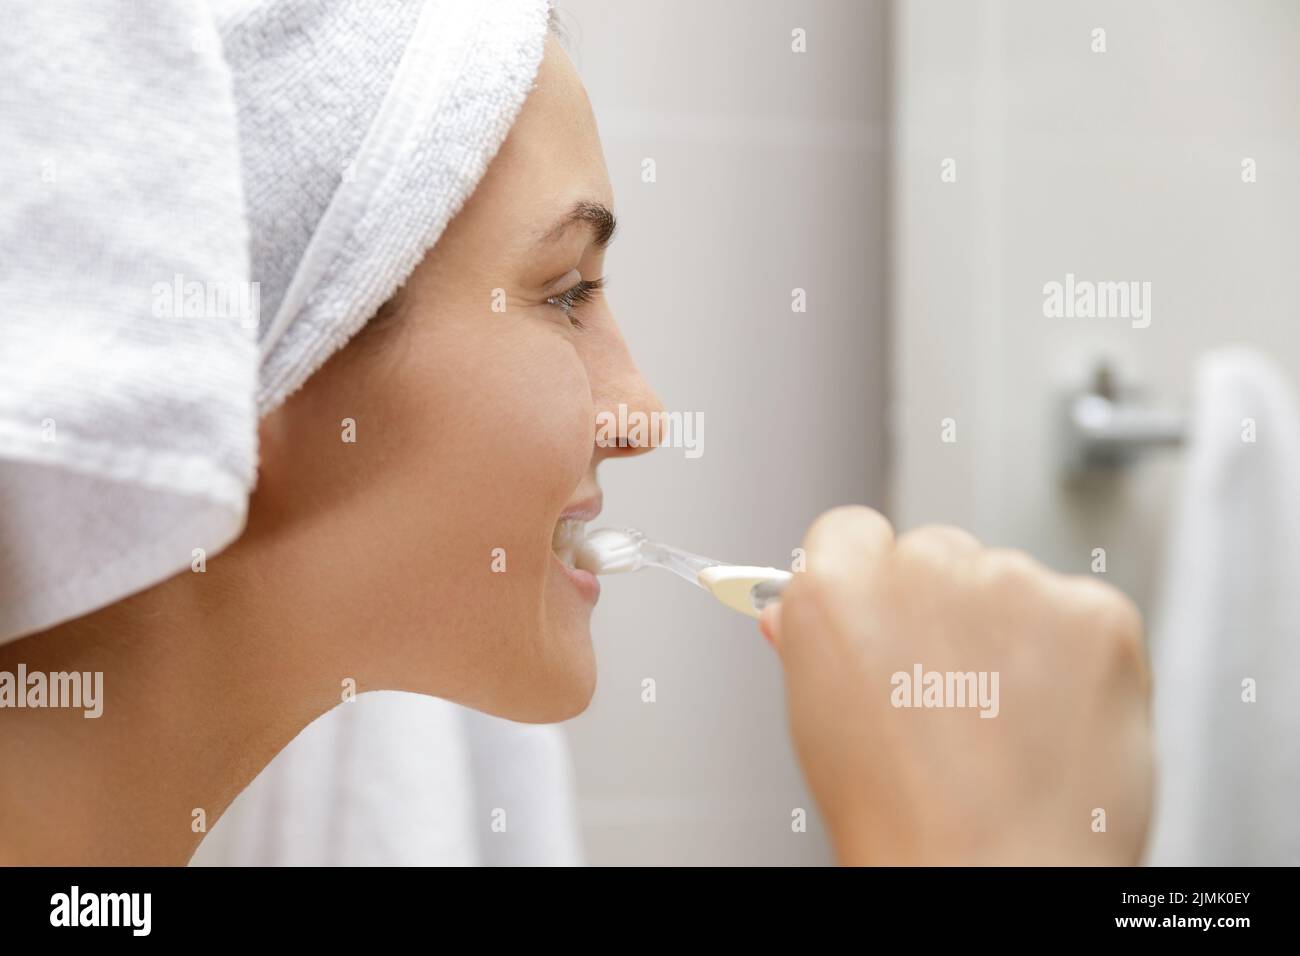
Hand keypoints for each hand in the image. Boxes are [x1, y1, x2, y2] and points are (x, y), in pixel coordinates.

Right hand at [762, 506, 1153, 864]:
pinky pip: (1079, 613)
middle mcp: (922, 566)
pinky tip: (1056, 721)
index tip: (888, 617)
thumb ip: (815, 648)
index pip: (851, 531)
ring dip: (1013, 633)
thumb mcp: (822, 729)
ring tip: (1007, 725)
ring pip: (1010, 583)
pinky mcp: (1092, 610)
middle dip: (946, 607)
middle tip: (951, 692)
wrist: (993, 878)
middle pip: (935, 551)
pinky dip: (1076, 660)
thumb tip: (795, 612)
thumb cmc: (902, 822)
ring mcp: (1014, 582)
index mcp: (837, 589)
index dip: (870, 580)